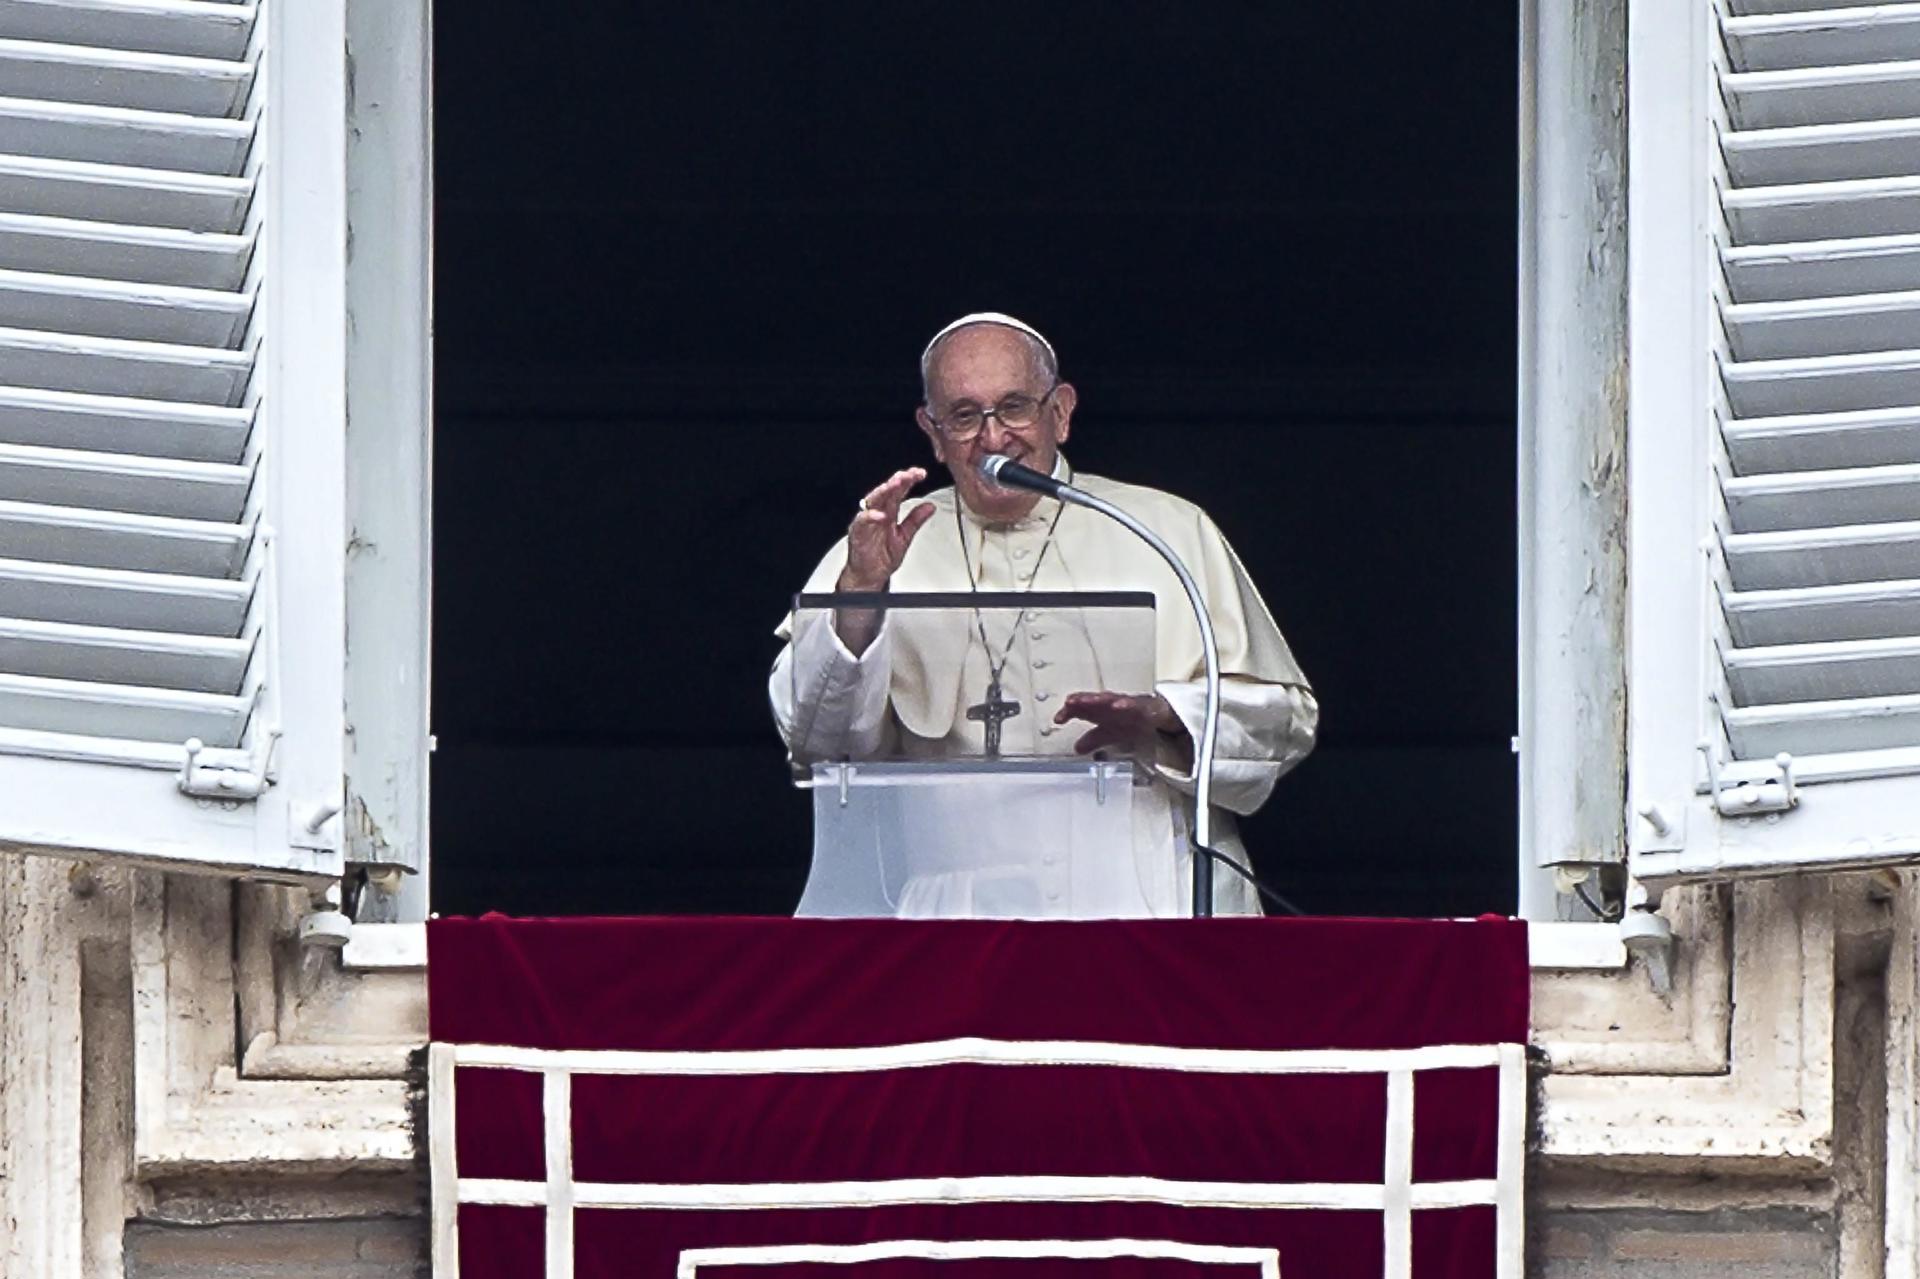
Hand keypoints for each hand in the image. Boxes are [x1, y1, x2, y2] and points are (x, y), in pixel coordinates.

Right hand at [838, 467, 935, 591]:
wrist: (869, 575)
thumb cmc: (882, 555)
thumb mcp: (905, 536)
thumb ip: (915, 520)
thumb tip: (930, 506)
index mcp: (889, 511)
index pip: (899, 490)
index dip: (909, 480)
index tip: (921, 473)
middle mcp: (877, 512)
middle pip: (887, 491)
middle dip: (898, 480)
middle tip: (909, 474)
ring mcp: (867, 520)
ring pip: (874, 500)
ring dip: (885, 491)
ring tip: (896, 484)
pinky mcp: (858, 531)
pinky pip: (862, 521)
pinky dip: (870, 517)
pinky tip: (881, 515)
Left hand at [1054, 691, 1186, 757]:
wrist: (1156, 714)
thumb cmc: (1131, 719)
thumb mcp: (1109, 733)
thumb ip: (1092, 739)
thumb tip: (1077, 748)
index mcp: (1100, 710)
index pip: (1080, 709)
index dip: (1068, 712)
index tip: (1058, 719)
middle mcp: (1111, 704)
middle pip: (1092, 701)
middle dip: (1080, 700)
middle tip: (1069, 702)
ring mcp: (1126, 703)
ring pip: (1110, 699)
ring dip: (1098, 699)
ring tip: (1088, 701)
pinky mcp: (1142, 705)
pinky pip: (1133, 704)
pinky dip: (1126, 704)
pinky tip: (1119, 705)